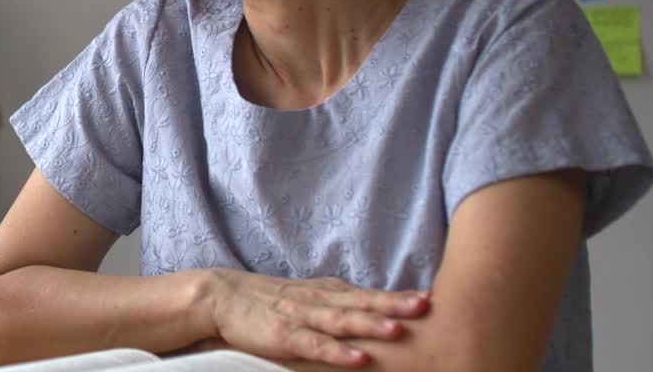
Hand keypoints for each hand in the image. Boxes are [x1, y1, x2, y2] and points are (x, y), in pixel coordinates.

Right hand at [199, 269, 430, 366]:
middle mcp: (319, 301)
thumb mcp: (308, 297)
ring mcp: (302, 318)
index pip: (368, 293)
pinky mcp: (284, 337)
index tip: (430, 297)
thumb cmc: (269, 302)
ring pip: (342, 321)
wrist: (221, 296)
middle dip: (395, 304)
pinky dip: (339, 352)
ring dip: (371, 324)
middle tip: (426, 305)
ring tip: (399, 329)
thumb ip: (339, 304)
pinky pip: (316, 345)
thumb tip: (376, 310)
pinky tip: (360, 359)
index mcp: (326, 293)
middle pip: (362, 302)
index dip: (398, 295)